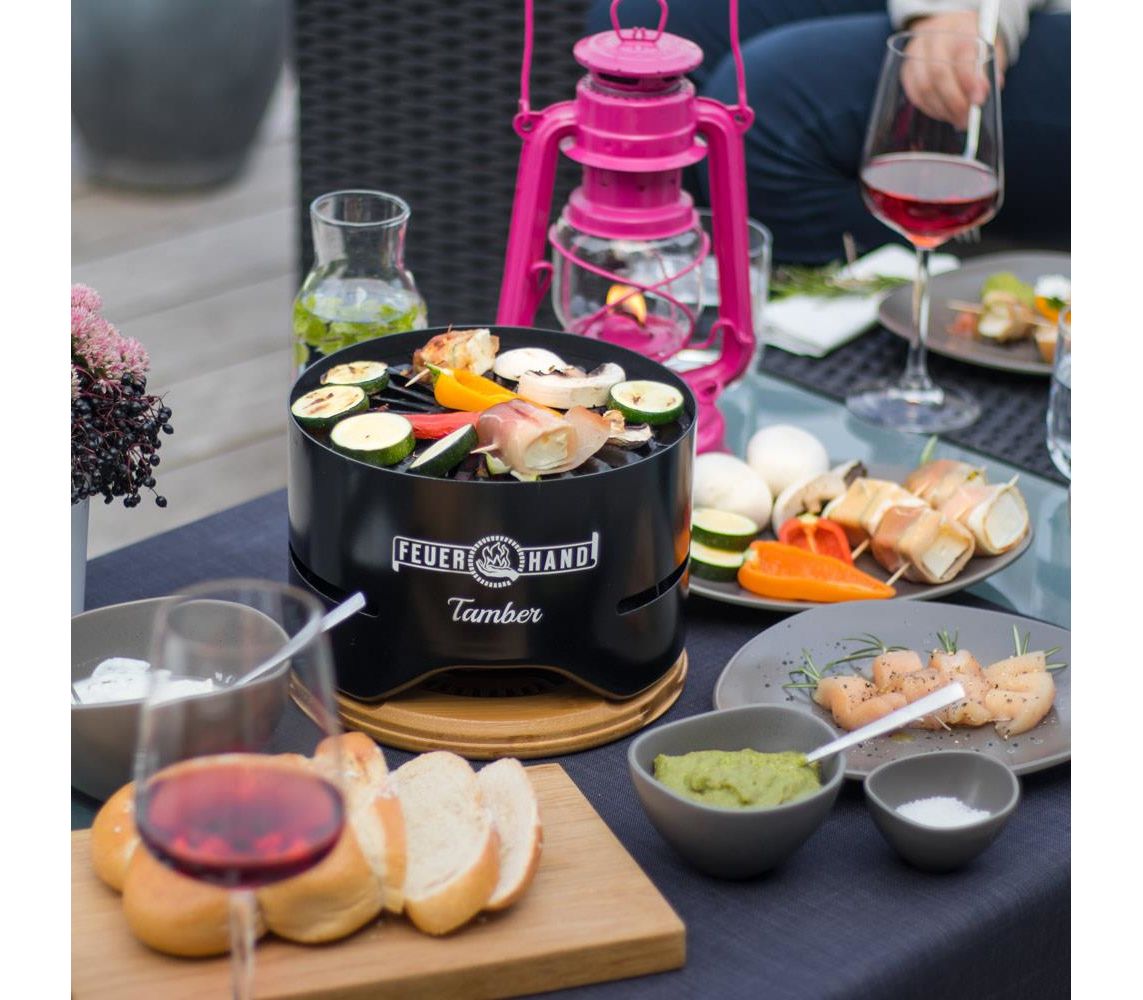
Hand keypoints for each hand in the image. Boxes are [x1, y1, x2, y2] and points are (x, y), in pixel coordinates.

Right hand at [902, 12, 1006, 129]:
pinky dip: (930, 109)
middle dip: (954, 101)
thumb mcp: (990, 50)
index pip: (962, 55)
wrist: (951, 32)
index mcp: (959, 28)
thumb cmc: (973, 44)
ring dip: (942, 109)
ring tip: (957, 119)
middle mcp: (934, 38)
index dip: (970, 81)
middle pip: (938, 74)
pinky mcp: (907, 70)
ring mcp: (916, 54)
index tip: (978, 101)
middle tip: (966, 119)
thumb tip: (982, 93)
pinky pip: (915, 95)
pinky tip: (944, 113)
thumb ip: (988, 70)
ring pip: (923, 88)